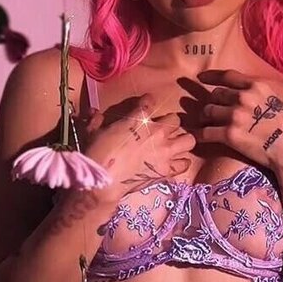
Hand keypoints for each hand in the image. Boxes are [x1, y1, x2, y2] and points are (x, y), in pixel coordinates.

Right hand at [81, 94, 195, 201]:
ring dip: (182, 140)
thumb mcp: (93, 132)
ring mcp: (165, 151)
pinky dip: (182, 162)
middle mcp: (158, 132)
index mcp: (140, 118)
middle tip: (161, 130)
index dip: (148, 101)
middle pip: (175, 120)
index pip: (150, 101)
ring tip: (174, 144)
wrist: (104, 181)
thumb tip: (94, 112)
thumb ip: (96, 120)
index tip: (146, 103)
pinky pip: (185, 163)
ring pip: (189, 139)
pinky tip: (174, 162)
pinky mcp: (167, 170)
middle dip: (169, 123)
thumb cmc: (97, 153)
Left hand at [196, 69, 282, 170]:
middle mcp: (244, 97)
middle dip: (212, 102)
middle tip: (208, 110)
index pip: (228, 76)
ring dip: (204, 118)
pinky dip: (200, 135)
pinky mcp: (229, 134)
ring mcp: (235, 115)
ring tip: (204, 123)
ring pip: (208, 111)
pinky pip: (206, 132)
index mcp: (257, 86)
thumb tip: (253, 99)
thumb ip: (262, 97)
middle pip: (216, 94)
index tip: (201, 77)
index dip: (211, 76)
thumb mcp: (278, 102)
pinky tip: (198, 137)